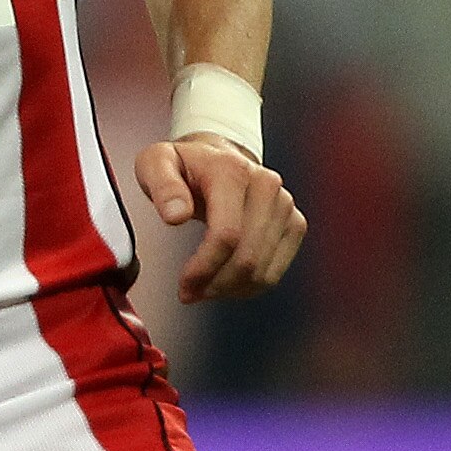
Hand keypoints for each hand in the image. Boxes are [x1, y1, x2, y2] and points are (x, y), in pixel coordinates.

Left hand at [134, 136, 306, 304]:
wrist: (215, 158)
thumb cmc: (183, 166)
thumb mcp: (156, 164)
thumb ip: (162, 186)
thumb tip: (176, 216)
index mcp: (232, 171)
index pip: (227, 235)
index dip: (205, 268)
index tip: (183, 285)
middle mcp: (266, 184)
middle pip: (247, 258)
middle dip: (214, 284)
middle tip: (188, 292)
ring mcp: (284, 204)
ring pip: (262, 271)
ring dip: (229, 289)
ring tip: (203, 287)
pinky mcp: (294, 222)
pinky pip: (274, 272)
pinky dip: (248, 286)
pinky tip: (225, 282)